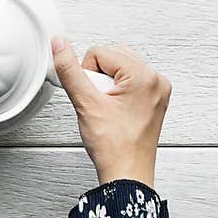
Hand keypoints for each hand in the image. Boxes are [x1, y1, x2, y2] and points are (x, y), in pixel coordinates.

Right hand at [51, 36, 171, 187]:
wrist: (126, 173)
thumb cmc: (114, 147)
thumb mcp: (85, 102)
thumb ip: (69, 68)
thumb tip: (60, 44)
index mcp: (145, 76)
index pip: (100, 52)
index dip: (87, 74)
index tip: (92, 96)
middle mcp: (156, 80)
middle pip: (111, 55)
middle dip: (97, 76)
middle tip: (99, 102)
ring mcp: (157, 90)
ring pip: (118, 66)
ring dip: (105, 83)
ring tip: (106, 107)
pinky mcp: (153, 98)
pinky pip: (128, 79)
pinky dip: (115, 90)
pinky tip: (112, 109)